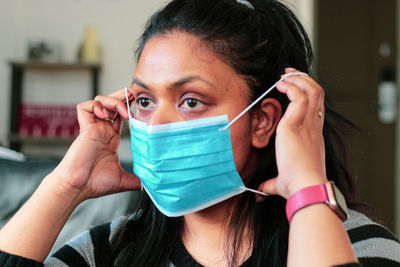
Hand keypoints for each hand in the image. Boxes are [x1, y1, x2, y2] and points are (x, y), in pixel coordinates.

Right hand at [51, 88, 140, 200]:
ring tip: (123, 111)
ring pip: (100, 101)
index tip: (143, 107)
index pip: (121, 115)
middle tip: (135, 95)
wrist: (77, 188)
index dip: (130, 107)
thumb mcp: (122, 180)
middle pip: (112, 103)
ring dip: (113, 101)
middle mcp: (102, 130)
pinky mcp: (84, 129)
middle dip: (123, 96)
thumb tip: (149, 185)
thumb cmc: (94, 184)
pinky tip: (105, 114)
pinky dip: (96, 105)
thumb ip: (136, 180)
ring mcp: (93, 128)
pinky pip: (85, 107)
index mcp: (111, 138)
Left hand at [257, 68, 326, 198]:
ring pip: (312, 90)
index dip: (307, 95)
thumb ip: (272, 183)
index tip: (294, 89)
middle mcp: (313, 127)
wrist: (304, 187)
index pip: (316, 108)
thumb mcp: (282, 181)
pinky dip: (290, 86)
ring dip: (298, 79)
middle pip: (317, 94)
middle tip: (288, 74)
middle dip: (304, 80)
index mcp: (313, 136)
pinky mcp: (295, 123)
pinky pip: (298, 95)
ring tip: (284, 75)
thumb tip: (261, 192)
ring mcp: (307, 124)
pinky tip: (280, 85)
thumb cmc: (296, 186)